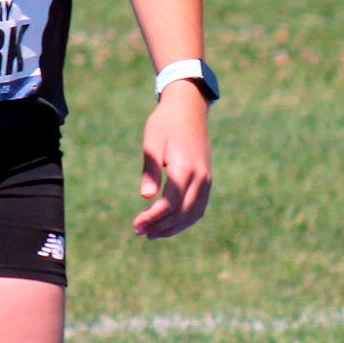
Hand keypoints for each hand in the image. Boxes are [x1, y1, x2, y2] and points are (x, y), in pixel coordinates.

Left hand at [133, 81, 211, 238]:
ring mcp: (206, 179)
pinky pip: (199, 207)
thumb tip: (146, 197)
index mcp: (185, 167)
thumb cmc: (164, 123)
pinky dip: (185, 220)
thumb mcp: (151, 141)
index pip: (171, 203)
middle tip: (139, 231)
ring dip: (173, 227)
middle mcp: (200, 176)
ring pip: (194, 214)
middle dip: (160, 226)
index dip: (153, 217)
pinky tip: (168, 225)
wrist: (188, 108)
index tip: (136, 225)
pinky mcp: (207, 180)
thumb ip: (149, 168)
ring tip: (152, 234)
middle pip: (182, 212)